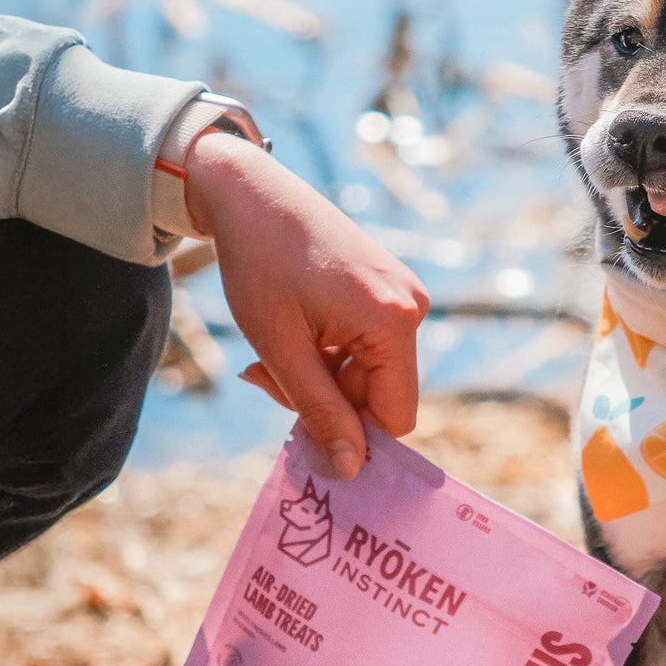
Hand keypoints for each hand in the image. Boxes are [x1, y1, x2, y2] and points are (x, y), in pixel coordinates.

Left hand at [184, 132, 429, 479]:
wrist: (252, 193)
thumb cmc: (259, 266)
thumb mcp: (281, 349)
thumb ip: (320, 413)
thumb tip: (349, 472)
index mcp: (394, 322)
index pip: (395, 417)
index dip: (351, 434)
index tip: (299, 424)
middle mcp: (414, 308)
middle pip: (382, 394)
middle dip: (328, 399)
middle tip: (268, 377)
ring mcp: (406, 296)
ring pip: (372, 373)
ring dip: (324, 376)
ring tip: (274, 352)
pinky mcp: (392, 289)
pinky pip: (371, 346)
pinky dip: (332, 352)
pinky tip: (297, 331)